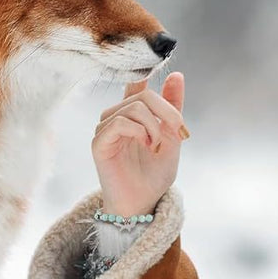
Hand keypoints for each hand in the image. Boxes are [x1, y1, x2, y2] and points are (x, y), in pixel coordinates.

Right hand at [92, 71, 188, 217]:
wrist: (143, 203)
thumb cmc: (154, 174)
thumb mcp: (172, 136)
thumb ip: (173, 107)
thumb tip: (177, 75)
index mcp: (132, 114)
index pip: (137, 83)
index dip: (154, 80)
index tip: (173, 83)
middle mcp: (115, 117)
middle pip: (143, 96)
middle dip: (167, 112)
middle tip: (178, 131)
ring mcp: (105, 129)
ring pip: (133, 108)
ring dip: (154, 127)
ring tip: (157, 146)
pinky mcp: (99, 143)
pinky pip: (119, 123)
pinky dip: (139, 131)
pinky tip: (146, 144)